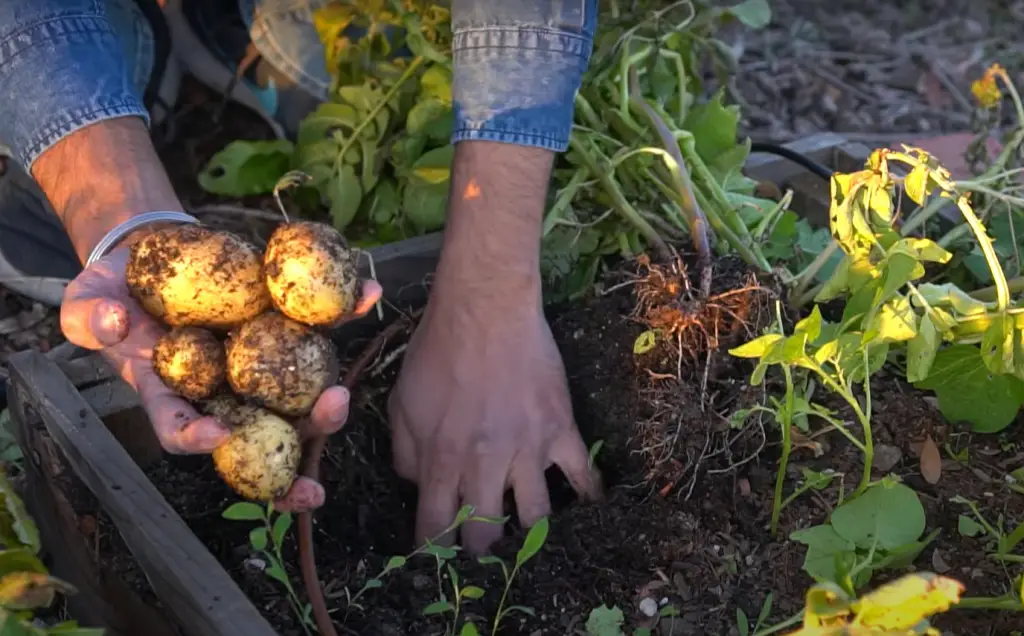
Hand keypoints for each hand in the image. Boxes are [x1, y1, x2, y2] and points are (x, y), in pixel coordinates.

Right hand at [60, 243, 382, 511]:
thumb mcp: (86, 304)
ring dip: (327, 403)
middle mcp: (222, 387)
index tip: (214, 432)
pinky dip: (346, 312)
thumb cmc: (113, 294)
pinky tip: (370, 296)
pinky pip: (318, 324)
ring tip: (343, 396)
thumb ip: (88, 317)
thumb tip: (115, 323)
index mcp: (173, 394)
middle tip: (312, 431)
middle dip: (293, 440)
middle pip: (261, 430)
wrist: (148, 257)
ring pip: (299, 393)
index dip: (198, 438)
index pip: (183, 428)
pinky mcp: (280, 324)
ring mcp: (257, 360)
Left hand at [389, 284, 602, 553]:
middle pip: (486, 534)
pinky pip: (583, 473)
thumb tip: (418, 485)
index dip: (434, 552)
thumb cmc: (437, 351)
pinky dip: (589, 496)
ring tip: (527, 532)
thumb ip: (406, 452)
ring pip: (535, 517)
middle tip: (483, 552)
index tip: (437, 562)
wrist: (486, 308)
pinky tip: (591, 508)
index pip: (435, 526)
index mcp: (442, 458)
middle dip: (482, 553)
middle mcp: (485, 463)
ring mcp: (528, 448)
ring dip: (530, 531)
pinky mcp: (560, 428)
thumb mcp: (401, 402)